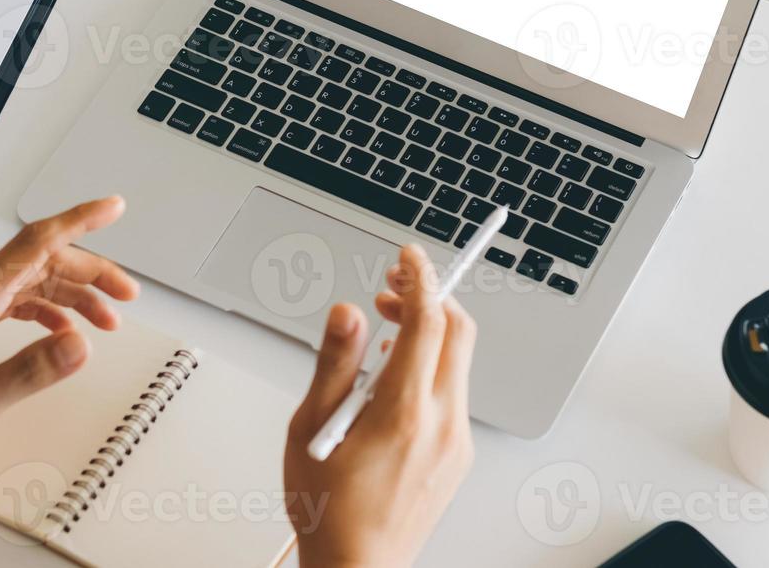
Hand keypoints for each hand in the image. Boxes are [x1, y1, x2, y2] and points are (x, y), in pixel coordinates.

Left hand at [0, 197, 139, 457]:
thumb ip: (31, 372)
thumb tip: (79, 345)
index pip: (41, 240)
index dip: (82, 219)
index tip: (113, 206)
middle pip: (45, 260)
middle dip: (92, 274)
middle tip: (126, 293)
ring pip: (32, 278)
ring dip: (73, 294)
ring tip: (104, 318)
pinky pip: (15, 295)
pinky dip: (47, 306)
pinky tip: (61, 328)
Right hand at [284, 244, 475, 567]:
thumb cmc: (329, 512)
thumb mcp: (310, 431)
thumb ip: (333, 365)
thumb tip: (347, 315)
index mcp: (403, 414)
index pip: (426, 323)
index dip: (420, 279)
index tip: (407, 257)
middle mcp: (441, 424)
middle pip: (457, 333)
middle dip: (430, 297)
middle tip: (393, 288)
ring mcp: (456, 441)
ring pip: (458, 361)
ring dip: (429, 332)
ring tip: (383, 334)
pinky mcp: (459, 455)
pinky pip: (453, 391)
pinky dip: (431, 366)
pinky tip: (393, 379)